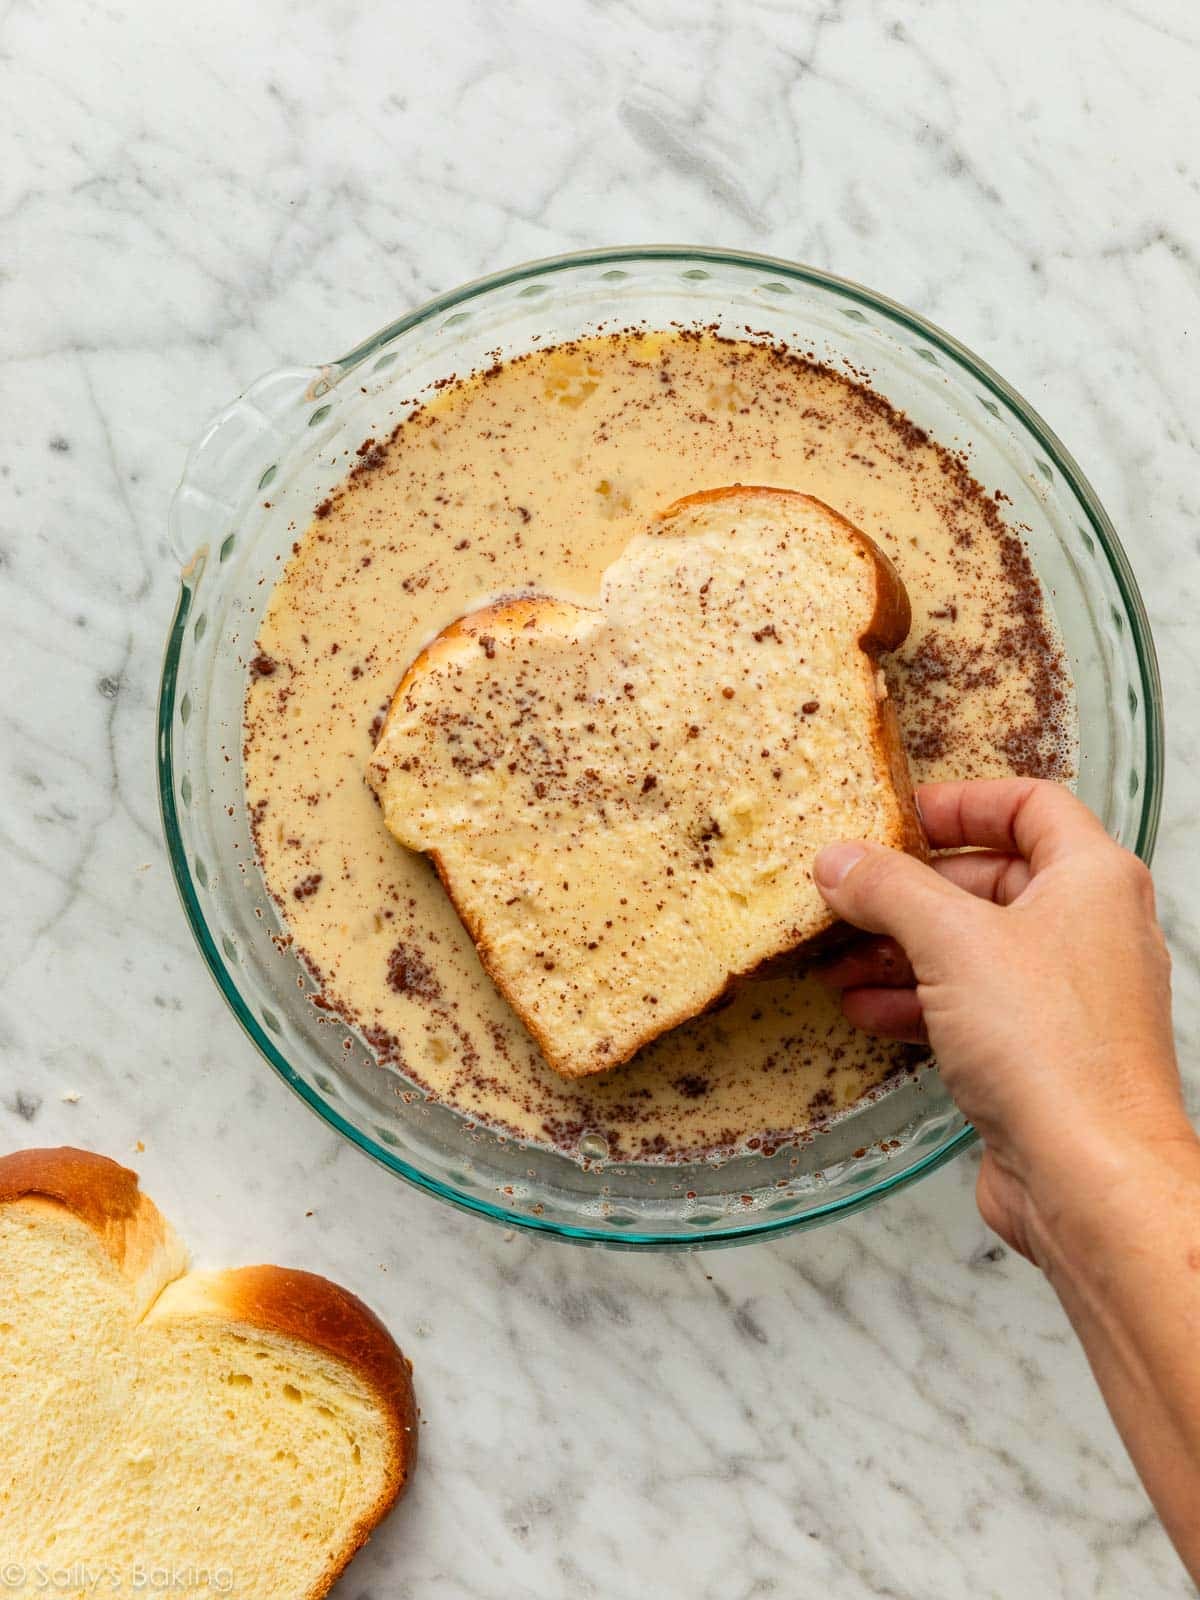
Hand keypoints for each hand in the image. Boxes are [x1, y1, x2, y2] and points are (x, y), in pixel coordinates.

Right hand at [812, 779, 1189, 1261]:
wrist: (1091, 1178)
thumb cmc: (1054, 1052)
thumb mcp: (952, 942)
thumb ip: (889, 889)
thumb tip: (842, 860)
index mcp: (1092, 879)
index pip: (1029, 805)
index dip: (961, 803)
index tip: (898, 818)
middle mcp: (1089, 929)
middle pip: (990, 879)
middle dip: (911, 890)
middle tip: (849, 893)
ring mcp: (1067, 995)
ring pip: (973, 948)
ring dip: (901, 950)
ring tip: (838, 960)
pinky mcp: (1041, 1053)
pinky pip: (971, 1005)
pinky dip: (917, 1001)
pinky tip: (865, 1011)